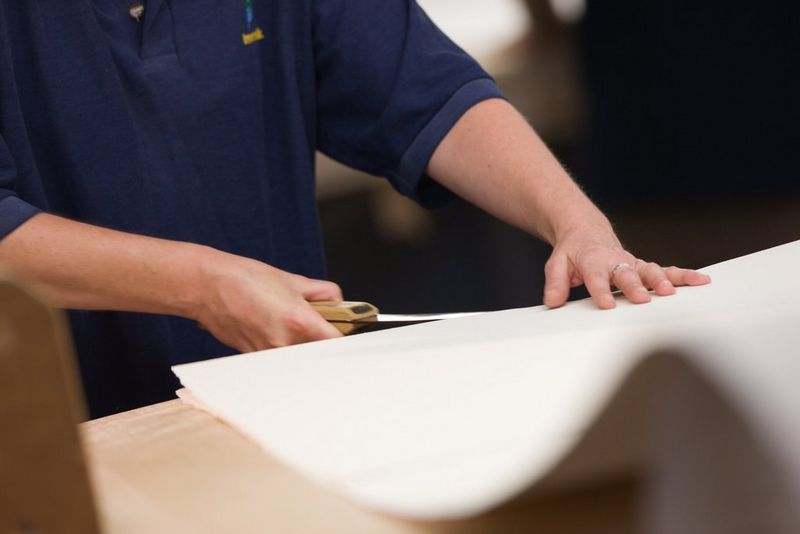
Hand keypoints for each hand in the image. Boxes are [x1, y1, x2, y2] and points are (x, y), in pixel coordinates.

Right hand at [193, 250, 342, 351]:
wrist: (207, 287)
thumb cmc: (246, 279)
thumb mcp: (293, 280)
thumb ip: (322, 294)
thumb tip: (339, 303)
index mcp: (299, 321)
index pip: (336, 343)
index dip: (346, 340)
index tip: (350, 336)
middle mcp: (285, 343)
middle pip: (319, 353)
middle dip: (323, 341)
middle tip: (323, 327)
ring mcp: (268, 353)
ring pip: (298, 356)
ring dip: (303, 345)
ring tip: (291, 324)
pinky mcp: (254, 357)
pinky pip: (279, 357)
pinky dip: (284, 347)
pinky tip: (274, 329)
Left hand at [543, 227, 711, 308]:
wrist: (586, 233)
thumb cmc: (573, 253)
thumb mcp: (556, 265)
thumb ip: (555, 283)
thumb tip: (553, 302)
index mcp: (592, 260)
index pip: (596, 276)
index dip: (601, 290)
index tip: (606, 304)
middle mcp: (615, 260)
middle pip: (626, 274)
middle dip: (635, 286)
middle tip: (642, 299)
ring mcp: (632, 264)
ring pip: (650, 270)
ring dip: (662, 281)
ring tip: (672, 292)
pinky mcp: (643, 268)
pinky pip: (666, 271)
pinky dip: (683, 276)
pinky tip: (701, 280)